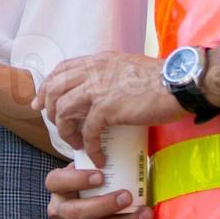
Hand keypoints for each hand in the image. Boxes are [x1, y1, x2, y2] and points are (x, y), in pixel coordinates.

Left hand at [33, 53, 183, 165]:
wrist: (178, 82)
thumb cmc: (161, 78)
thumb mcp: (127, 66)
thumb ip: (110, 73)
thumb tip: (102, 88)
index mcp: (98, 61)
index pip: (61, 69)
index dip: (47, 87)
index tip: (40, 103)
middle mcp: (93, 71)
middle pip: (54, 89)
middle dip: (49, 110)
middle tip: (55, 127)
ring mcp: (97, 88)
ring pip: (63, 110)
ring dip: (66, 131)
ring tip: (77, 144)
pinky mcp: (107, 108)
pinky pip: (88, 132)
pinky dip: (89, 147)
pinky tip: (98, 157)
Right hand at [46, 166, 152, 218]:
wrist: (91, 209)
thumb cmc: (93, 183)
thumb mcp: (87, 169)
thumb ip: (96, 161)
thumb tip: (123, 148)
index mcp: (56, 187)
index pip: (58, 181)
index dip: (77, 179)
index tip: (101, 175)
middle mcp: (58, 210)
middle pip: (76, 211)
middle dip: (104, 205)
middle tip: (127, 196)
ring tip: (144, 214)